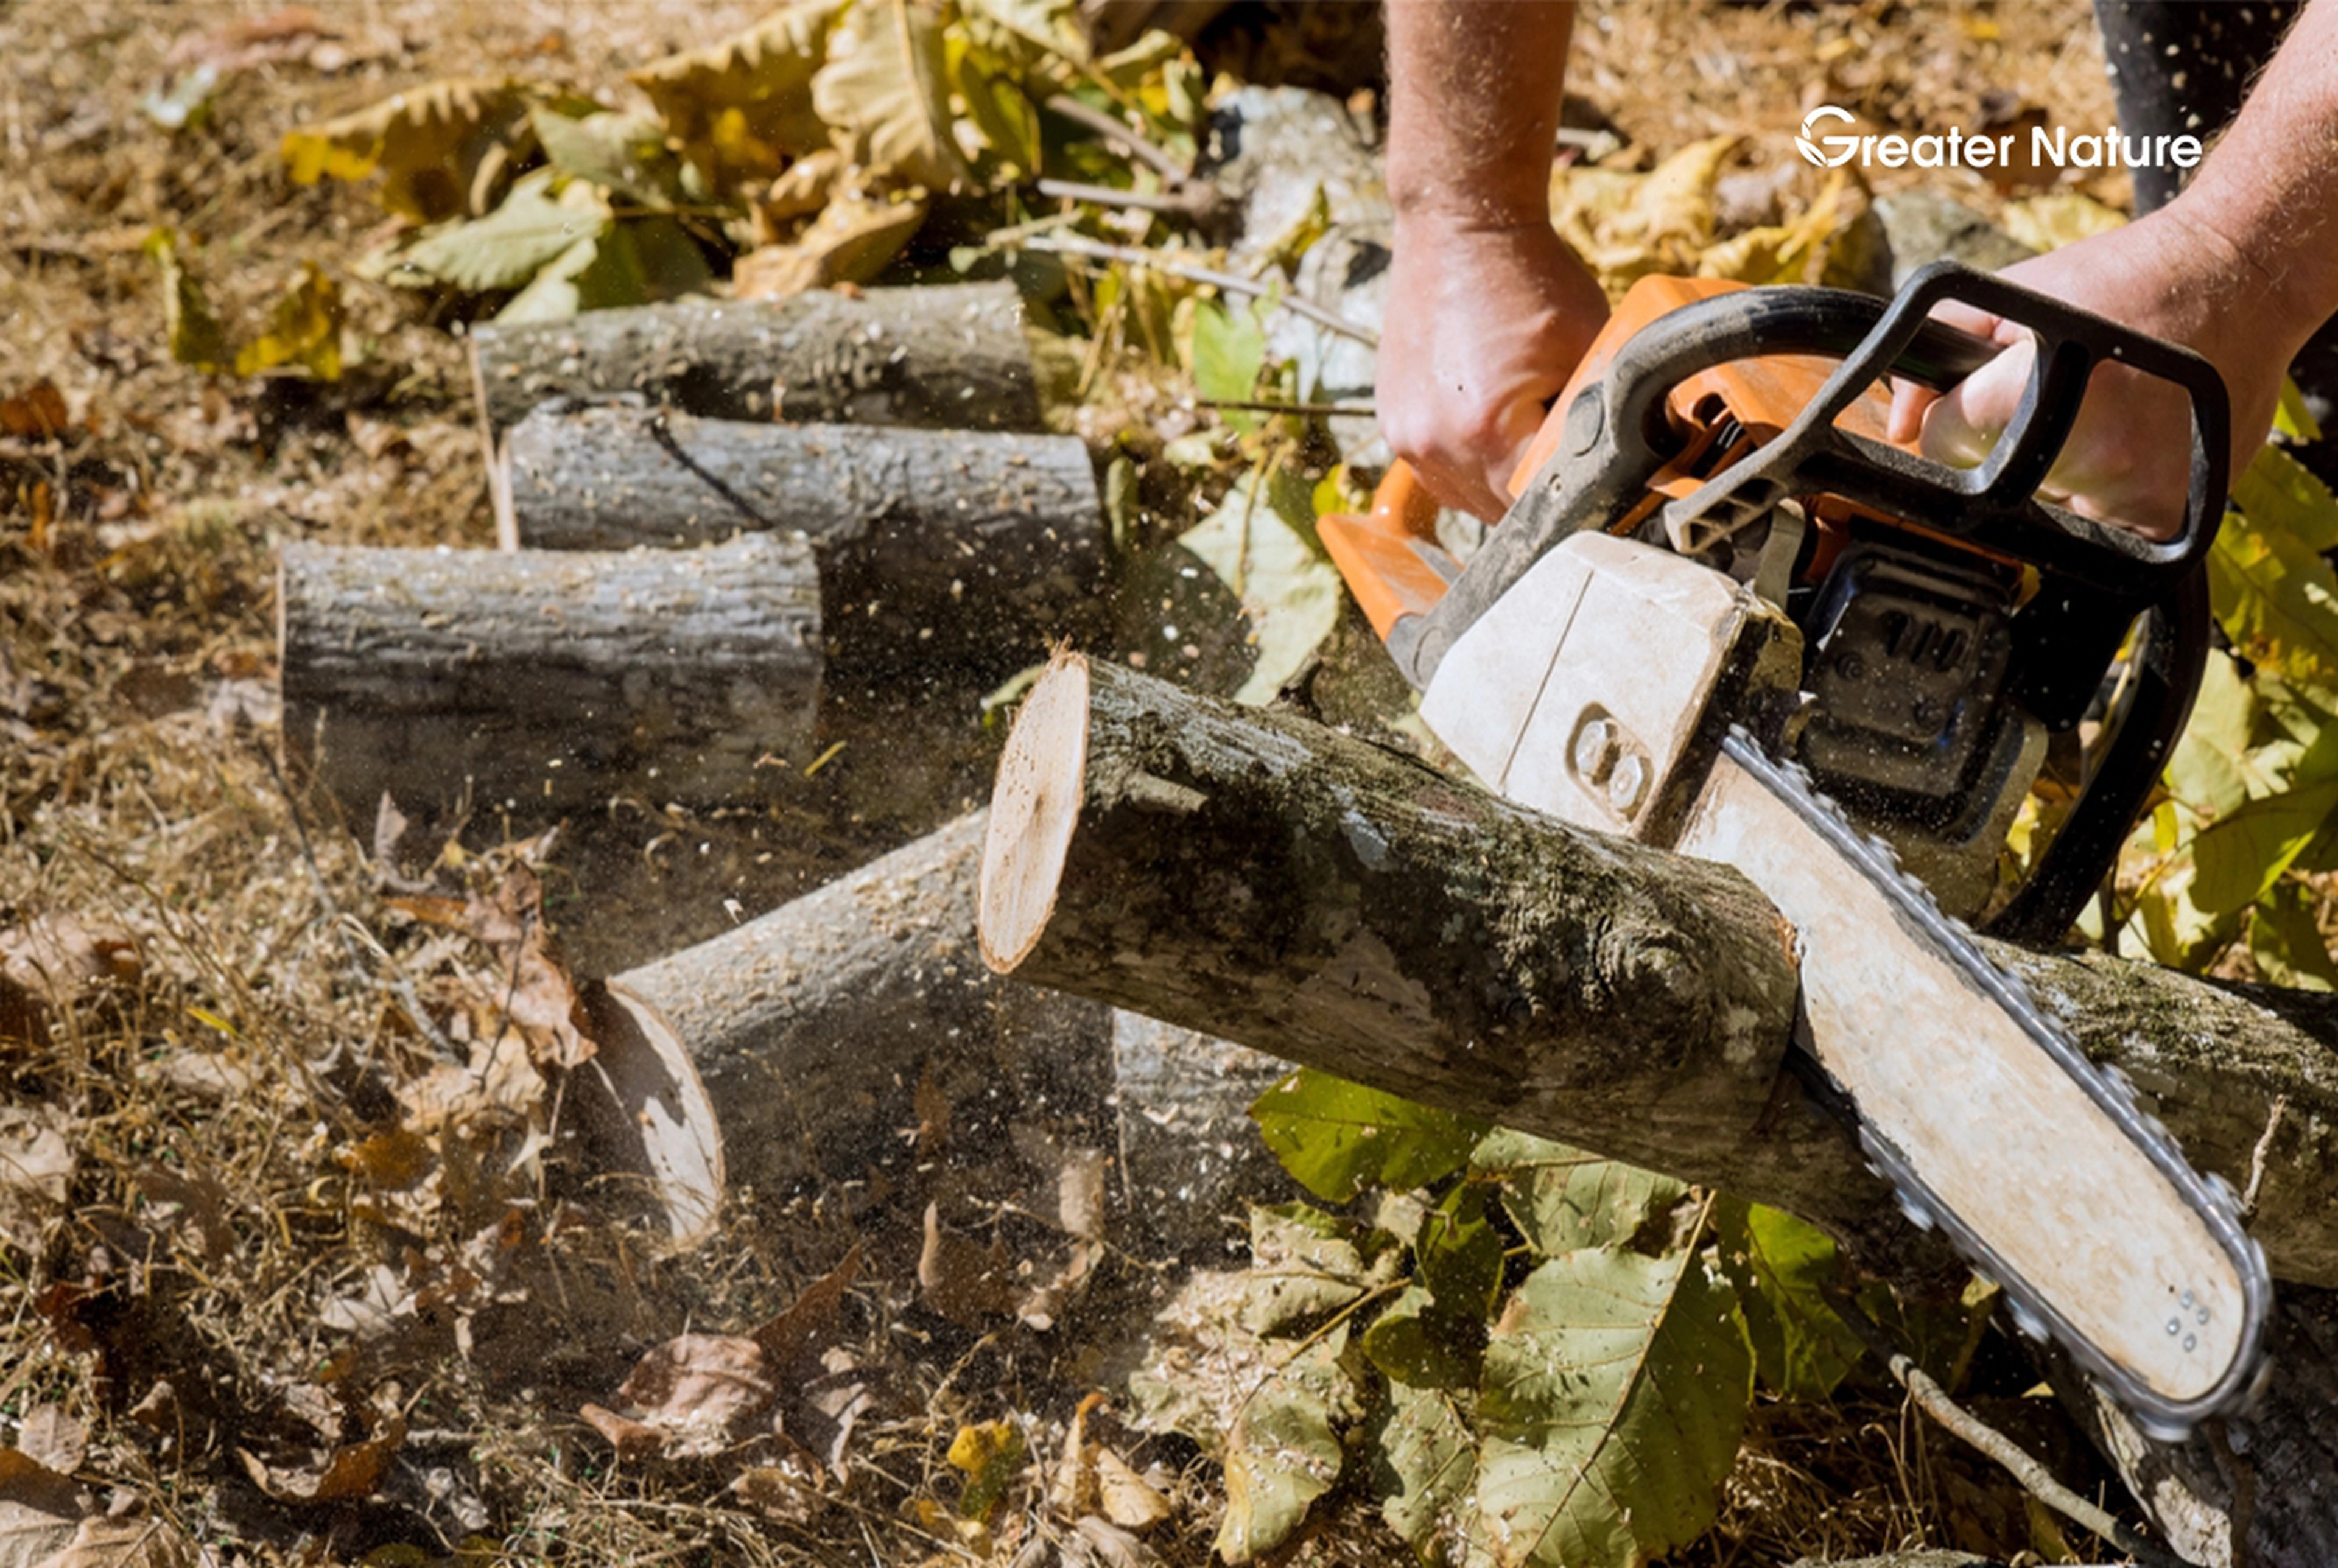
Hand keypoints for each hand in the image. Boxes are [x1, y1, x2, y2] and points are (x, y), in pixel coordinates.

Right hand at [1376, 213, 1611, 520]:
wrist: (1458, 226)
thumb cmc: (1528, 276)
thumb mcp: (1591, 344)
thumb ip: (1609, 415)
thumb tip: (1641, 465)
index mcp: (1484, 431)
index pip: (1541, 510)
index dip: (1578, 501)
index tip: (1602, 487)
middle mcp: (1433, 445)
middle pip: (1501, 514)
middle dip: (1540, 493)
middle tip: (1571, 454)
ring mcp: (1406, 440)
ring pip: (1468, 501)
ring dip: (1502, 484)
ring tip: (1529, 434)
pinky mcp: (1394, 426)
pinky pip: (1442, 474)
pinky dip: (1473, 464)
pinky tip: (1495, 426)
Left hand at [1886, 210, 2285, 540]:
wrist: (2241, 280)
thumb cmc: (2127, 278)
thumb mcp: (2016, 294)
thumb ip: (1938, 348)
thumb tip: (1898, 425)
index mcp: (2042, 396)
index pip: (1943, 441)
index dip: (1955, 411)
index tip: (1986, 391)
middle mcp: (2093, 455)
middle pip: (1994, 482)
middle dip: (2008, 441)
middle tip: (2063, 393)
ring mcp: (2136, 494)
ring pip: (2049, 508)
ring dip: (2061, 468)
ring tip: (2107, 409)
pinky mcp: (2171, 517)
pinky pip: (2102, 524)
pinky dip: (2105, 490)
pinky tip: (2134, 438)